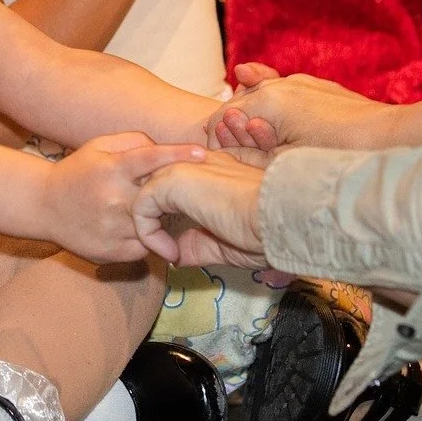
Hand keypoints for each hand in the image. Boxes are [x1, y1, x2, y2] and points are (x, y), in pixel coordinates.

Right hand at [44, 131, 207, 262]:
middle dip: (175, 194)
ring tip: (166, 212)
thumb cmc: (79, 172)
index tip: (203, 154)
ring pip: (156, 226)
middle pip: (159, 197)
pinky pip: (145, 248)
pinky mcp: (111, 252)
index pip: (150, 159)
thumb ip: (134, 141)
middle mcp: (113, 199)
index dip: (178, 155)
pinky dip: (151, 240)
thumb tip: (165, 150)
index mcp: (112, 168)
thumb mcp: (100, 146)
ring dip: (165, 219)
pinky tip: (148, 230)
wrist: (44, 207)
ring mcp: (112, 229)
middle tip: (188, 191)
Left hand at [132, 158, 267, 268]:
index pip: (173, 189)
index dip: (167, 218)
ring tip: (169, 253)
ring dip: (148, 230)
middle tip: (166, 251)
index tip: (180, 251)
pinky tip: (171, 252)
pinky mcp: (171, 180)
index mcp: (210, 171)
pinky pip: (141, 208)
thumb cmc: (264, 230)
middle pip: (153, 188)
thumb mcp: (224, 243)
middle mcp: (194, 164)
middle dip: (150, 222)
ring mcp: (181, 168)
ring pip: (142, 196)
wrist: (280, 216)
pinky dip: (149, 235)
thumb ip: (196, 245)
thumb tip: (173, 256)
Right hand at [210, 66, 402, 152]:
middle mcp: (279, 85)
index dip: (213, 145)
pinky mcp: (315, 86)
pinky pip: (281, 89)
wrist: (387, 137)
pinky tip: (263, 105)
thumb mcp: (284, 163)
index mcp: (266, 102)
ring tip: (251, 139)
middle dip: (229, 128)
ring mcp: (298, 81)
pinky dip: (270, 100)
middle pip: (237, 105)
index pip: (219, 121)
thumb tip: (223, 147)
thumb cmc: (336, 155)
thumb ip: (249, 153)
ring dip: (250, 114)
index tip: (211, 162)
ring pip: (259, 94)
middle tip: (231, 154)